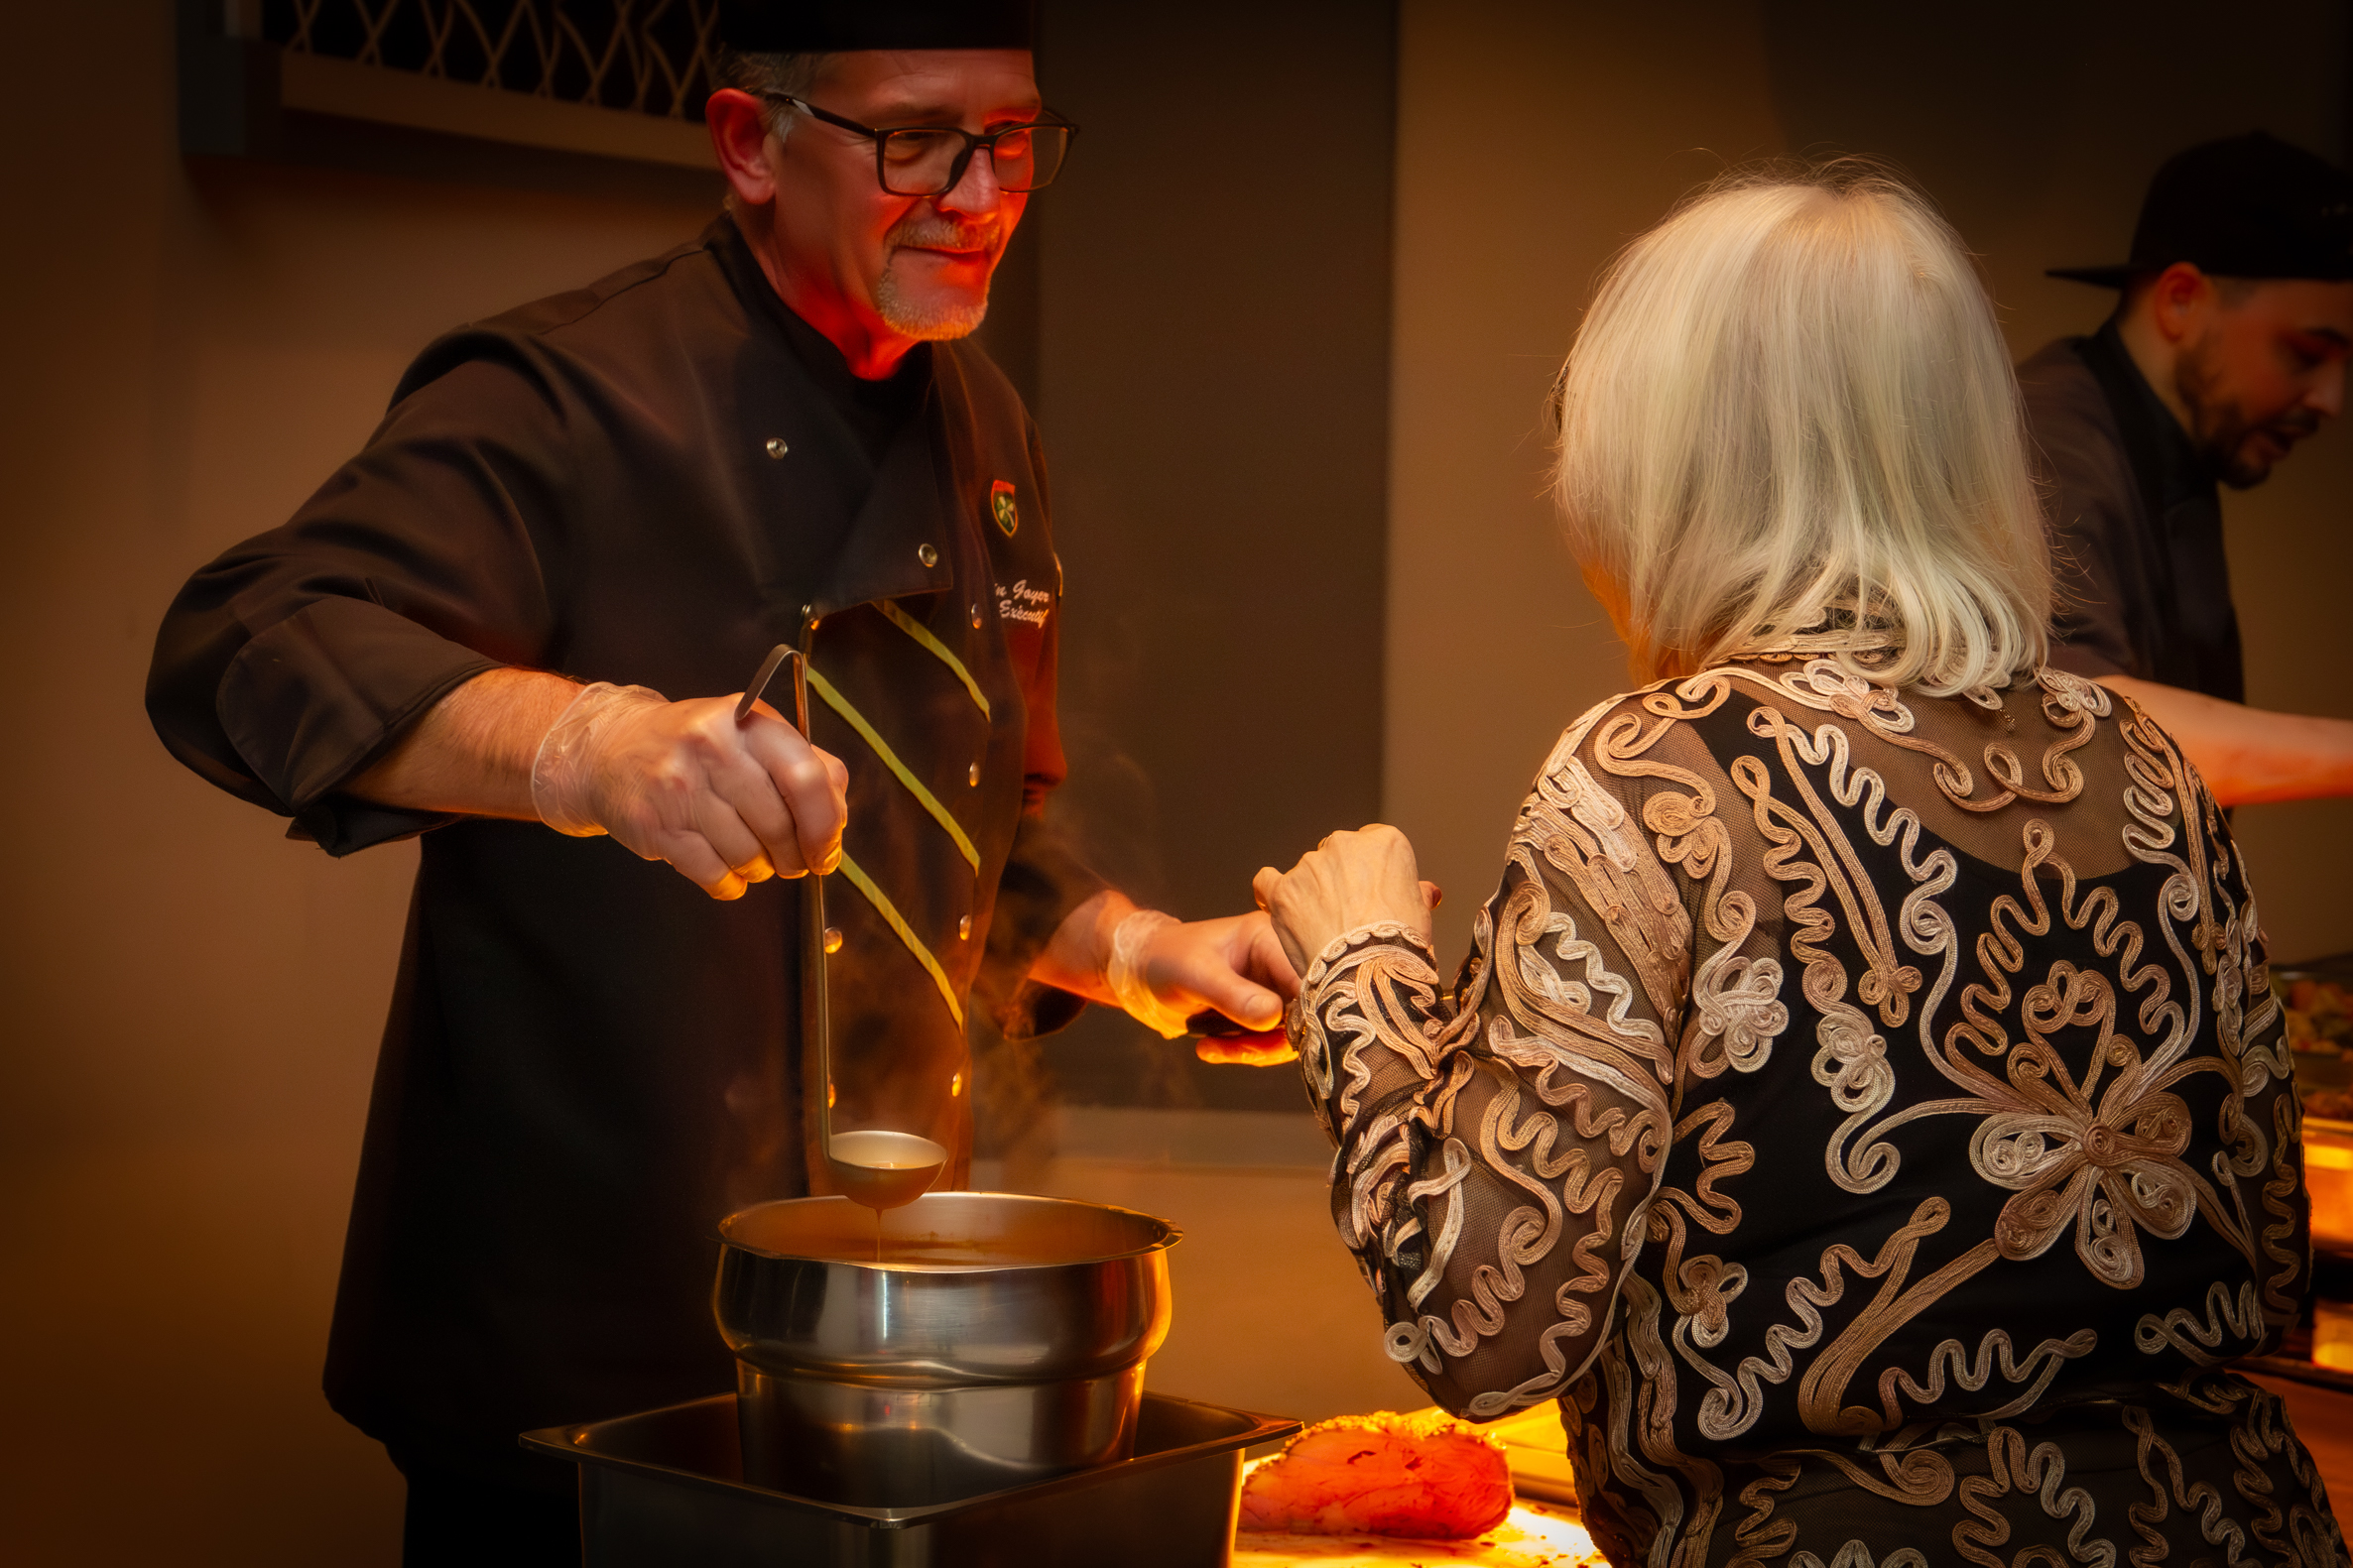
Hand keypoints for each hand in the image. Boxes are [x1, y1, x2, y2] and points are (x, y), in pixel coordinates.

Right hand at [533, 683, 848, 899]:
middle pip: (779, 826)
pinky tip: (725, 869)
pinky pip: (714, 875)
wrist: (609, 749)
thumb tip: (838, 816)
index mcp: (748, 723)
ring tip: (753, 857)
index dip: (826, 826)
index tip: (827, 851)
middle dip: (793, 856)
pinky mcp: (655, 827)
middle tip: (792, 860)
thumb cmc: (695, 746)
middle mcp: (713, 750)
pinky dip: (729, 883)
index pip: (806, 778)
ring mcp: (680, 789)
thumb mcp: (751, 734)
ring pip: (748, 856)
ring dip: (760, 869)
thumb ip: (806, 764)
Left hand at [1127, 908, 1298, 1053]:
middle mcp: (1279, 961)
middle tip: (1238, 1050)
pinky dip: (1242, 1051)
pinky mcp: (1262, 1012)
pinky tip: (1208, 1049)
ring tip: (1210, 1049)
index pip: (1307, 975)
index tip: (1284, 1037)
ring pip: (1287, 1032)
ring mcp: (1272, 988)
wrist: (1142, 972)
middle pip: (1304, 1009)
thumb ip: (1233, 995)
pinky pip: (1268, 1042)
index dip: (1304, 1009)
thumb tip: (1274, 1017)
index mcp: (1270, 937)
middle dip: (1273, 1039)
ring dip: (1253, 1049)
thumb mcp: (1195, 975)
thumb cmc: (1167, 959)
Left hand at [1252, 825, 1439, 974]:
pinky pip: (1268, 881)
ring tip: (1323, 930)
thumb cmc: (1400, 945)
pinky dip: (1272, 893)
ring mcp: (1310, 865)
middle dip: (1340, 882)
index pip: (1372, 846)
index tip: (1370, 895)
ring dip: (1311, 894)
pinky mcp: (1283, 890)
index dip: (1370, 874)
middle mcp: (1345, 844)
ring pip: (1306, 873)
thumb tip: (1425, 891)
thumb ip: (1415, 892)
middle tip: (1347, 917)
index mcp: (1384, 843)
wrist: (1370, 971)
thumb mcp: (1421, 913)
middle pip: (1337, 856)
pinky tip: (1280, 908)